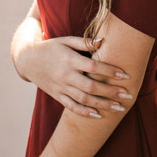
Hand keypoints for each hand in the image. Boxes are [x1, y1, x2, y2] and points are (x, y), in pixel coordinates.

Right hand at [18, 36, 132, 118]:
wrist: (28, 59)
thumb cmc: (51, 47)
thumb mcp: (66, 40)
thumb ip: (84, 42)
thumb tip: (103, 41)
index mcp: (70, 59)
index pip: (93, 67)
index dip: (110, 72)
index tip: (125, 75)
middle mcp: (66, 75)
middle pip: (92, 87)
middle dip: (111, 92)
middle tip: (128, 95)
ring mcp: (61, 87)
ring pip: (84, 100)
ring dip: (103, 105)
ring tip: (119, 108)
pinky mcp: (57, 96)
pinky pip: (72, 107)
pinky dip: (85, 113)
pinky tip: (99, 116)